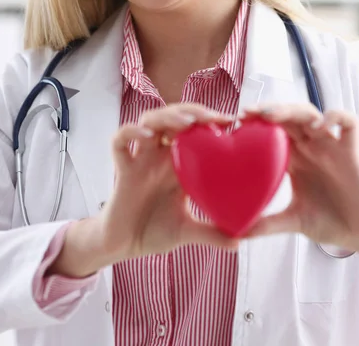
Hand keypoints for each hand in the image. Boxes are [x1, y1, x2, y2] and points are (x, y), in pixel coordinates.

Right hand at [97, 103, 238, 263]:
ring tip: (186, 123)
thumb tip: (239, 242)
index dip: (212, 121)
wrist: (123, 247)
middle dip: (193, 111)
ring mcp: (141, 160)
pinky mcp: (122, 170)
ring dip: (167, 116)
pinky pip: (119, 142)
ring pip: (150, 120)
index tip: (233, 122)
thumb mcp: (187, 231)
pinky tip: (147, 135)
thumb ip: (212, 234)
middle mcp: (161, 156)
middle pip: (174, 117)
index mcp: (180, 164)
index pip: (196, 131)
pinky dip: (131, 132)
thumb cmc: (154, 232)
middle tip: (213, 118)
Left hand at [242, 104, 358, 257]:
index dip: (256, 123)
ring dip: (291, 110)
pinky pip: (349, 123)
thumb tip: (238, 234)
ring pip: (311, 114)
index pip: (272, 131)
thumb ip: (268, 224)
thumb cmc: (329, 222)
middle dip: (268, 110)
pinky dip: (335, 117)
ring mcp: (330, 147)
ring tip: (271, 116)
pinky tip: (319, 127)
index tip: (237, 124)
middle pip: (288, 116)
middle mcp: (310, 147)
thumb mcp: (294, 221)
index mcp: (294, 159)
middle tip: (248, 113)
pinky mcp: (351, 152)